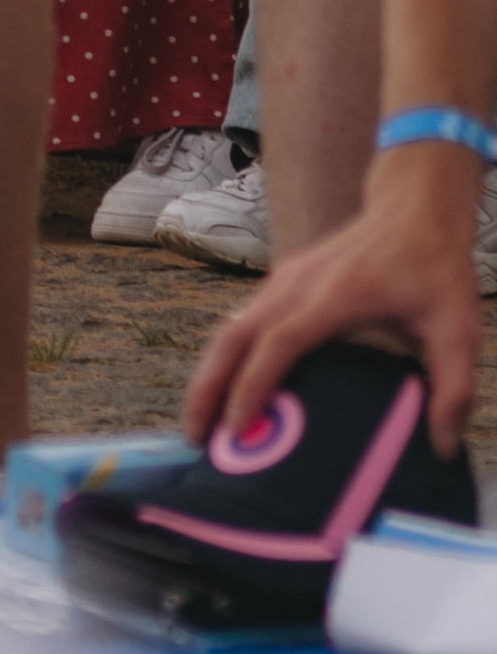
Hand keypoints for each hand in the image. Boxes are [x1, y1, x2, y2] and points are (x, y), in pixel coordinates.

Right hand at [185, 151, 483, 459]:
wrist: (413, 206)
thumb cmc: (434, 266)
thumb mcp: (458, 328)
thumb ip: (454, 389)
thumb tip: (442, 446)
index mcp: (337, 295)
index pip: (280, 341)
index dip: (254, 384)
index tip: (237, 427)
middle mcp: (299, 283)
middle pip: (235, 334)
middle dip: (208, 385)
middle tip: (194, 437)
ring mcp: (286, 279)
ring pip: (231, 326)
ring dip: (210, 372)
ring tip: (201, 423)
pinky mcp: (285, 281)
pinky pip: (243, 319)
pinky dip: (226, 356)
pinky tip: (227, 387)